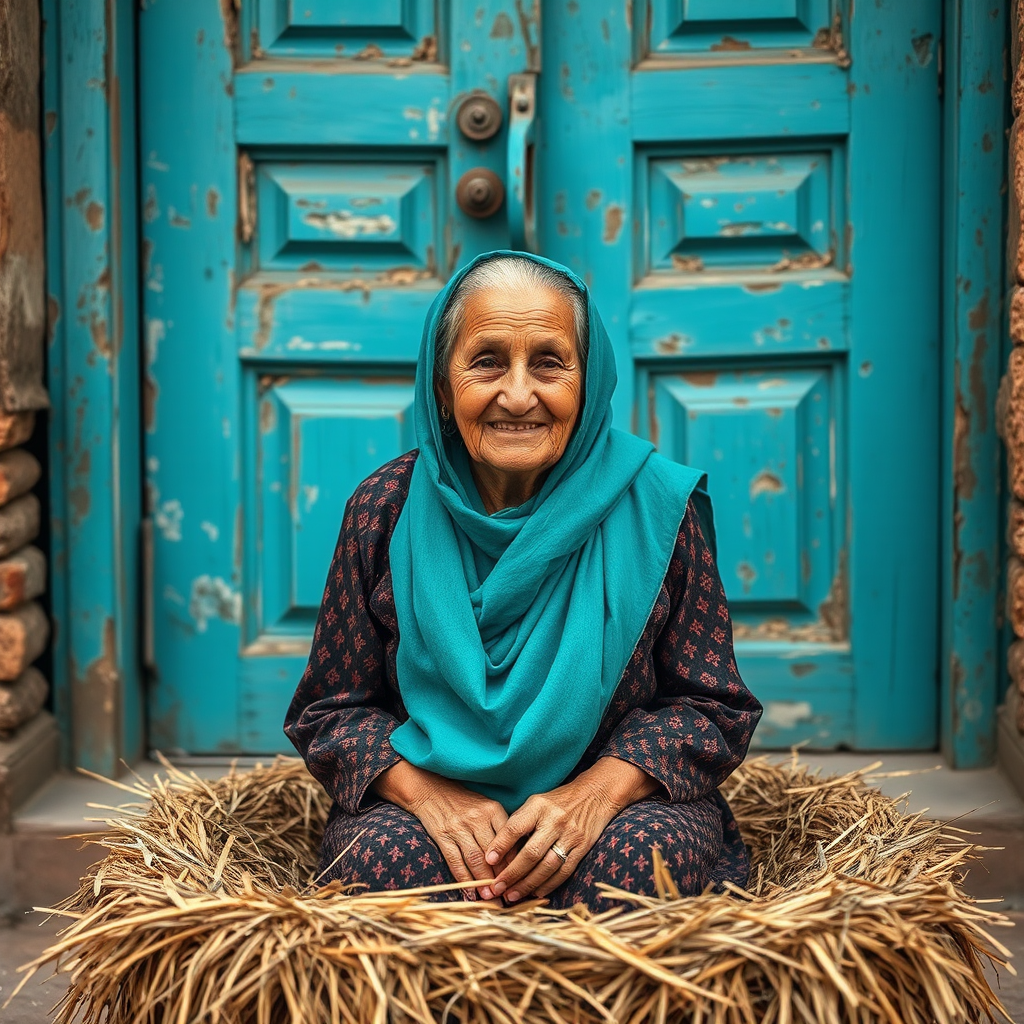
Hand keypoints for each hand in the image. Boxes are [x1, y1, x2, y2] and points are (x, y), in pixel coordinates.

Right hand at [372, 761, 509, 900]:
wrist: (431, 790)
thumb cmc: (464, 802)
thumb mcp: (486, 807)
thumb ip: (500, 827)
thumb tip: (515, 858)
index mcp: (492, 809)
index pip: (508, 840)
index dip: (514, 862)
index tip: (520, 880)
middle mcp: (477, 818)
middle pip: (493, 853)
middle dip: (500, 877)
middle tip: (507, 895)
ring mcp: (458, 827)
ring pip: (475, 859)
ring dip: (483, 881)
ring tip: (490, 897)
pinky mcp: (442, 835)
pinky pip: (455, 861)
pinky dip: (463, 879)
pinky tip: (470, 892)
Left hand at [484, 758, 658, 902]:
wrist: (595, 795)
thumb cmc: (557, 802)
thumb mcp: (536, 803)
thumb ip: (519, 822)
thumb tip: (497, 850)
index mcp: (539, 806)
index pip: (515, 827)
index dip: (501, 845)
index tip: (488, 860)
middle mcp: (554, 821)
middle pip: (531, 853)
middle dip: (512, 873)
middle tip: (497, 887)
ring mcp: (570, 835)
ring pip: (546, 866)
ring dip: (528, 884)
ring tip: (512, 895)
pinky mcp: (582, 848)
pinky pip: (564, 871)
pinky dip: (548, 885)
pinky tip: (535, 893)